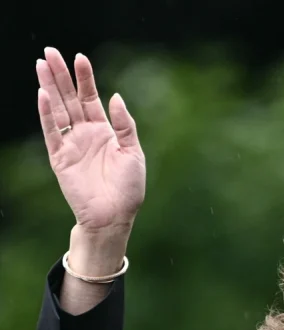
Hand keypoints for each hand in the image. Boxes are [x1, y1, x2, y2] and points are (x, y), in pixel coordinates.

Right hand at [36, 47, 145, 232]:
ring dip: (49, 87)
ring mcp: (71, 145)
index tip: (80, 57)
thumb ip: (124, 125)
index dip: (85, 79)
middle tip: (51, 51)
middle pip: (70, 99)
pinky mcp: (60, 158)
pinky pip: (51, 132)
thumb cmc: (129, 188)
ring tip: (41, 64)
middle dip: (62, 75)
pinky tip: (43, 94)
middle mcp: (85, 134)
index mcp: (105, 131)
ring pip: (58, 110)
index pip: (91, 98)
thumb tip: (115, 96)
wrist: (114, 215)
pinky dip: (46, 113)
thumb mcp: (134, 152)